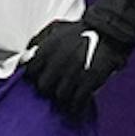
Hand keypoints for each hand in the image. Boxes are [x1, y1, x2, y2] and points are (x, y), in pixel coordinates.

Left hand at [21, 0, 134, 115]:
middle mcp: (58, 62)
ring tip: (66, 96)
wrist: (109, 30)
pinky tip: (76, 106)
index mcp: (47, 50)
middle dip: (47, 89)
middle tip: (53, 88)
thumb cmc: (80, 29)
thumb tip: (26, 54)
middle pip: (43, 86)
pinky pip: (78, 100)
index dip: (35, 77)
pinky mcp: (90, 79)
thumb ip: (38, 40)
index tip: (39, 78)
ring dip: (63, 97)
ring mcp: (74, 72)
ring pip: (60, 95)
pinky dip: (76, 106)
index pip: (30, 72)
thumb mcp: (54, 28)